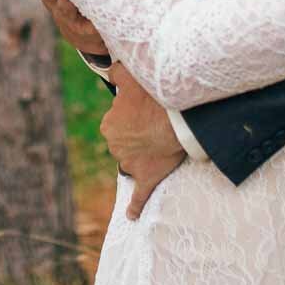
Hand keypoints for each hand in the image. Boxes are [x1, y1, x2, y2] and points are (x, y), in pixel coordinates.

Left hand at [103, 63, 185, 218]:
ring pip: (133, 161)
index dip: (132, 115)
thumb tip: (110, 68)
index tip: (146, 110)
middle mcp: (115, 146)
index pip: (117, 120)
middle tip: (156, 125)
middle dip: (137, 136)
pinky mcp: (146, 179)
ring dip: (143, 156)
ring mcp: (130, 164)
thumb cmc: (153, 98)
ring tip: (160, 144)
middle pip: (125, 142)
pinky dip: (134, 207)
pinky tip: (131, 215)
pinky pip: (138, 197)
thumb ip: (117, 72)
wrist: (176, 122)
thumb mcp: (131, 77)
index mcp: (108, 125)